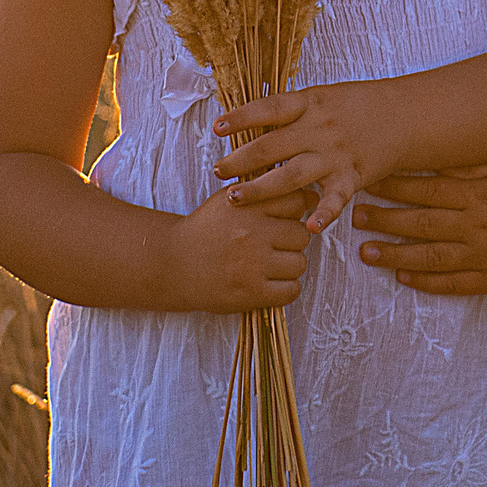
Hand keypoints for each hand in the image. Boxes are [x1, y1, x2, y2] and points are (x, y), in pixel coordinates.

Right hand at [163, 182, 317, 312]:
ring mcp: (252, 264)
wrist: (173, 264)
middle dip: (291, 241)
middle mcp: (252, 233)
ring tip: (269, 265)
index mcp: (247, 205)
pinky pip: (292, 290)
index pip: (296, 201)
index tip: (283, 220)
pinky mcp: (251, 293)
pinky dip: (285, 289)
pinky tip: (270, 283)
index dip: (294, 211)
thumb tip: (312, 195)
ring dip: (289, 265)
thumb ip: (265, 193)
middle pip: (301, 234)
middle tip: (273, 246)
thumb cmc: (206, 230)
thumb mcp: (229, 201)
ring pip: (300, 263)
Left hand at [212, 82, 412, 233]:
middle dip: (240, 160)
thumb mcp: (324, 97)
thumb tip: (254, 119)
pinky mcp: (352, 175)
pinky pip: (335, 198)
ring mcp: (335, 154)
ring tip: (235, 198)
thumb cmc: (359, 105)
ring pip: (292, 173)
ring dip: (261, 188)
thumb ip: (293, 110)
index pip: (270, 108)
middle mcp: (319, 129)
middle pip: (272, 145)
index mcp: (310, 104)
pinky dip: (323, 214)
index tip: (217, 127)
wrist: (406, 114)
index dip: (242, 117)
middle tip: (217, 171)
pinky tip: (309, 229)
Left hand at [352, 159, 486, 294]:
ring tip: (366, 253)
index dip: (393, 186)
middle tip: (355, 218)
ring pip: (430, 257)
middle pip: (420, 223)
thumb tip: (435, 155)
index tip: (367, 183)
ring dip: (394, 254)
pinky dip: (427, 282)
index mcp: (477, 194)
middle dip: (384, 220)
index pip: (425, 189)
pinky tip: (403, 278)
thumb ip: (471, 164)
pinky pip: (454, 284)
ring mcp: (483, 255)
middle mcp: (475, 225)